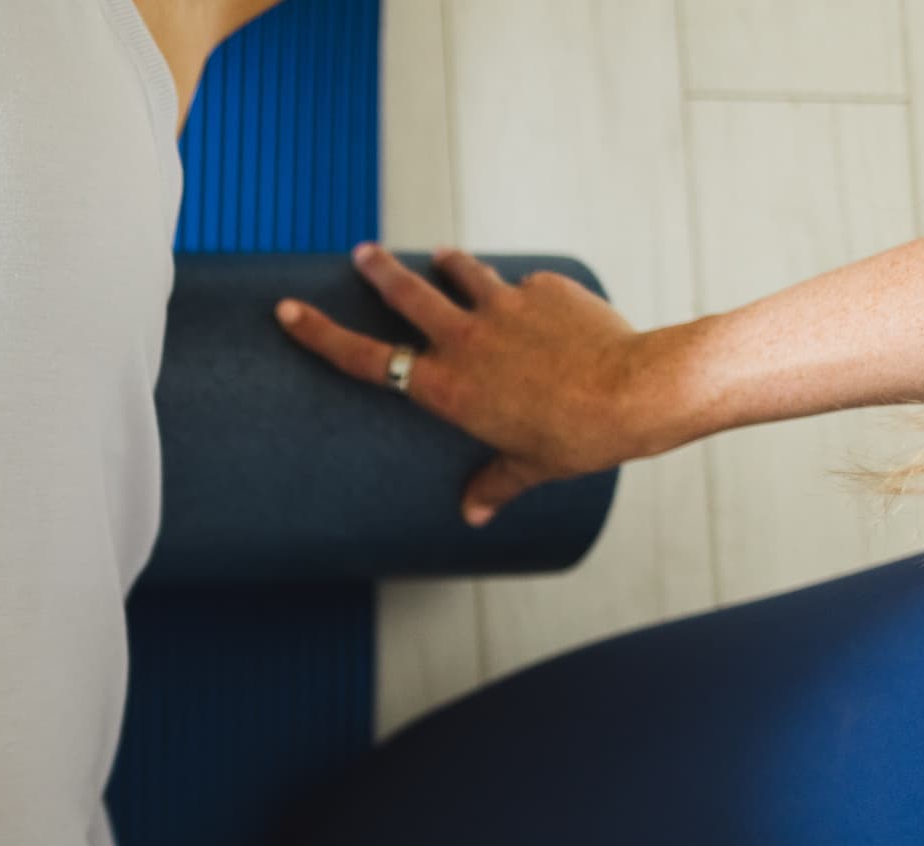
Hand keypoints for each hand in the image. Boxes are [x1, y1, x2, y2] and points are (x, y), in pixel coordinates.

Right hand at [276, 242, 702, 525]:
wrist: (633, 392)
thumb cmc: (576, 439)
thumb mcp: (529, 468)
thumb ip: (495, 484)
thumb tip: (474, 514)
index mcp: (445, 387)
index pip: (365, 358)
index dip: (320, 334)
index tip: (290, 311)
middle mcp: (464, 339)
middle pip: (405, 292)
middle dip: (379, 270)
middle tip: (364, 253)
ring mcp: (504, 306)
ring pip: (462, 271)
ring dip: (448, 263)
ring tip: (442, 256)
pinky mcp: (544, 289)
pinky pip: (524, 285)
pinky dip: (523, 291)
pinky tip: (539, 303)